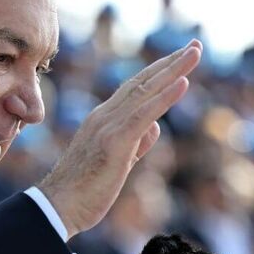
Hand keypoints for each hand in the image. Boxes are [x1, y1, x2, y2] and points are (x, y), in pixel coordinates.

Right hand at [37, 40, 200, 236]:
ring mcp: (109, 127)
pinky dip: (165, 97)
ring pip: (146, 91)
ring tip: (195, 52)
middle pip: (143, 82)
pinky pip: (144, 115)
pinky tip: (184, 83)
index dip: (160, 72)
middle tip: (196, 45)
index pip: (136, 89)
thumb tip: (155, 128)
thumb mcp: (117, 163)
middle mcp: (105, 116)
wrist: (57, 208)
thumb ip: (136, 143)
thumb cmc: (84, 191)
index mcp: (104, 120)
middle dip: (172, 62)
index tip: (182, 57)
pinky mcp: (115, 142)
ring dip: (174, 70)